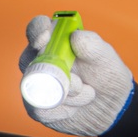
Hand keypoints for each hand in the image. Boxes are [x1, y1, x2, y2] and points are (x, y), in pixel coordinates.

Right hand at [19, 16, 134, 135]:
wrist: (110, 105)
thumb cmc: (105, 74)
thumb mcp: (104, 58)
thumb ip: (92, 45)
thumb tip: (75, 36)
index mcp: (55, 39)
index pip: (37, 27)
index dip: (37, 30)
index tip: (45, 38)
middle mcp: (40, 58)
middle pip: (28, 58)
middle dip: (56, 72)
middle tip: (79, 83)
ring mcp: (35, 82)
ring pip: (36, 86)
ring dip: (66, 93)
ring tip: (88, 93)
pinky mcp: (36, 106)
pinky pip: (39, 109)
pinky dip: (62, 110)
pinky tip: (75, 108)